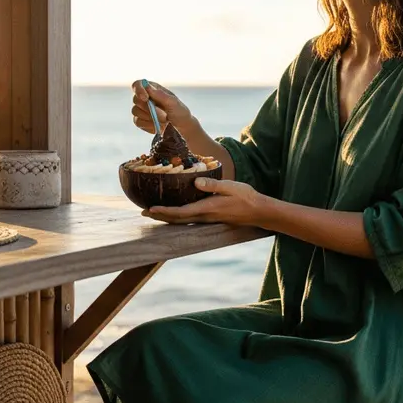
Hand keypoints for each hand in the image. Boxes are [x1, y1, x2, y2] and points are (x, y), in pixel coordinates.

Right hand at [131, 80, 192, 134]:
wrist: (181, 127)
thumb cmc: (179, 112)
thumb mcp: (174, 103)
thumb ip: (161, 95)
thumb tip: (147, 86)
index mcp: (153, 89)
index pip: (138, 84)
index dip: (139, 90)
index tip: (145, 98)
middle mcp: (145, 97)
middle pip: (136, 99)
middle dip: (148, 108)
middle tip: (163, 116)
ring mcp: (141, 109)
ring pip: (135, 111)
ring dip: (150, 117)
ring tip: (164, 121)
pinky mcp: (140, 120)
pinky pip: (138, 122)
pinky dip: (148, 125)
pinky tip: (158, 126)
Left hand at [142, 178, 263, 226]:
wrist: (258, 211)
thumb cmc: (246, 197)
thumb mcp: (231, 187)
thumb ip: (213, 185)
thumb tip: (196, 182)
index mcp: (207, 208)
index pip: (181, 212)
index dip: (164, 211)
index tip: (150, 209)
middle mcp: (204, 216)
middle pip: (177, 219)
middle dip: (160, 216)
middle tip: (144, 212)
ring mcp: (207, 219)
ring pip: (181, 220)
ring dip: (166, 217)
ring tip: (153, 213)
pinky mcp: (210, 218)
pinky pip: (189, 219)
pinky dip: (176, 216)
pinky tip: (173, 212)